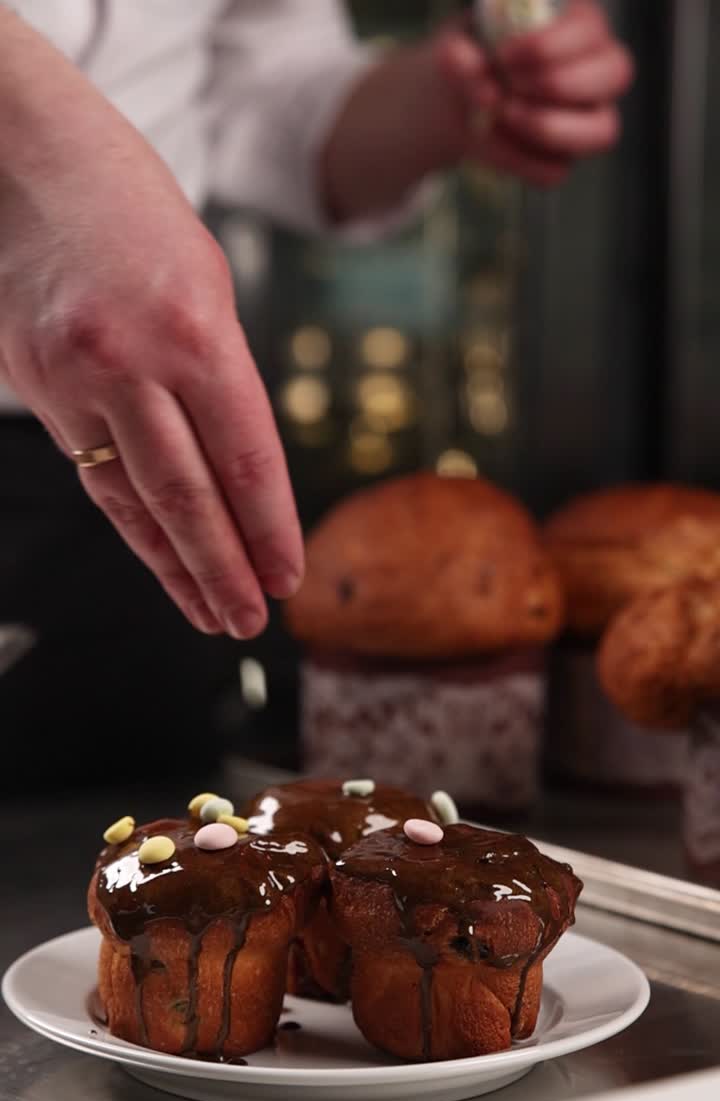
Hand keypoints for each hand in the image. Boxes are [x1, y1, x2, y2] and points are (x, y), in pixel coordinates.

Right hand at [0, 12, 302, 638]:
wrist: (23, 157)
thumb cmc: (131, 207)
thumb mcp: (205, 281)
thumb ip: (220, 376)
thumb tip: (233, 468)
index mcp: (193, 329)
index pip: (245, 458)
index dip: (269, 529)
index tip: (289, 577)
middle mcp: (130, 361)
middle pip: (188, 496)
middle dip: (224, 570)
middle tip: (251, 622)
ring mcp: (74, 379)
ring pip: (133, 499)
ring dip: (176, 568)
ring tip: (210, 616)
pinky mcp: (36, 388)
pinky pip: (94, 472)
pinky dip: (132, 523)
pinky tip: (158, 560)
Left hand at [433, 1, 634, 185]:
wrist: (457, 99)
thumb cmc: (471, 56)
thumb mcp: (457, 45)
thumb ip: (460, 55)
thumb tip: (481, 82)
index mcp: (580, 24)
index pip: (591, 31)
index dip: (548, 47)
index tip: (503, 55)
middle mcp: (597, 70)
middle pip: (617, 73)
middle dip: (558, 83)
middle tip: (511, 85)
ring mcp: (588, 119)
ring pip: (603, 132)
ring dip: (549, 127)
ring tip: (504, 114)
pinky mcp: (565, 158)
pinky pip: (557, 170)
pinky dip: (521, 160)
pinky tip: (494, 137)